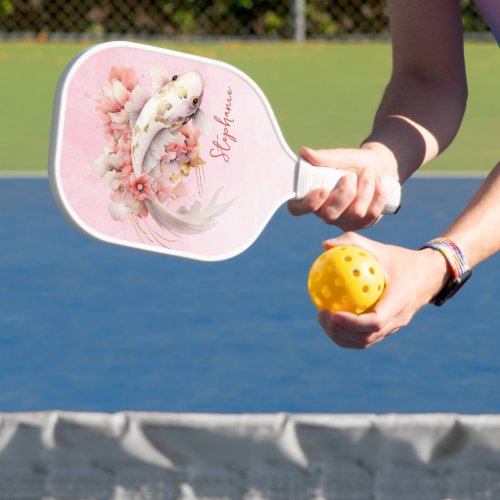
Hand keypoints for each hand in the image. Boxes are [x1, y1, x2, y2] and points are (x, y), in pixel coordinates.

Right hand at [288, 145, 397, 230]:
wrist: (379, 167)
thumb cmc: (354, 162)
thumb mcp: (341, 156)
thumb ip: (324, 157)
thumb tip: (304, 152)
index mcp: (311, 196)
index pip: (298, 209)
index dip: (309, 204)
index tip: (323, 189)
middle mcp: (324, 212)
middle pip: (330, 215)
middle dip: (346, 193)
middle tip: (352, 174)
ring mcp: (343, 221)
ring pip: (355, 213)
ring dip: (365, 189)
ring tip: (368, 172)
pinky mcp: (361, 224)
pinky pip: (371, 215)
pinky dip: (378, 195)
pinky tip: (379, 182)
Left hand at [316, 232, 450, 348]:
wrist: (429, 275)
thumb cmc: (401, 259)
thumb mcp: (380, 248)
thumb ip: (353, 243)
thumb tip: (324, 245)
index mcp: (399, 301)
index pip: (375, 322)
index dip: (352, 323)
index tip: (332, 313)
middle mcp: (398, 319)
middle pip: (366, 338)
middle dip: (340, 332)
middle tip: (321, 315)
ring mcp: (394, 327)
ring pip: (365, 342)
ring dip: (341, 336)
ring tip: (322, 319)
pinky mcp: (389, 329)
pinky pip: (366, 337)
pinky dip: (347, 333)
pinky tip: (331, 318)